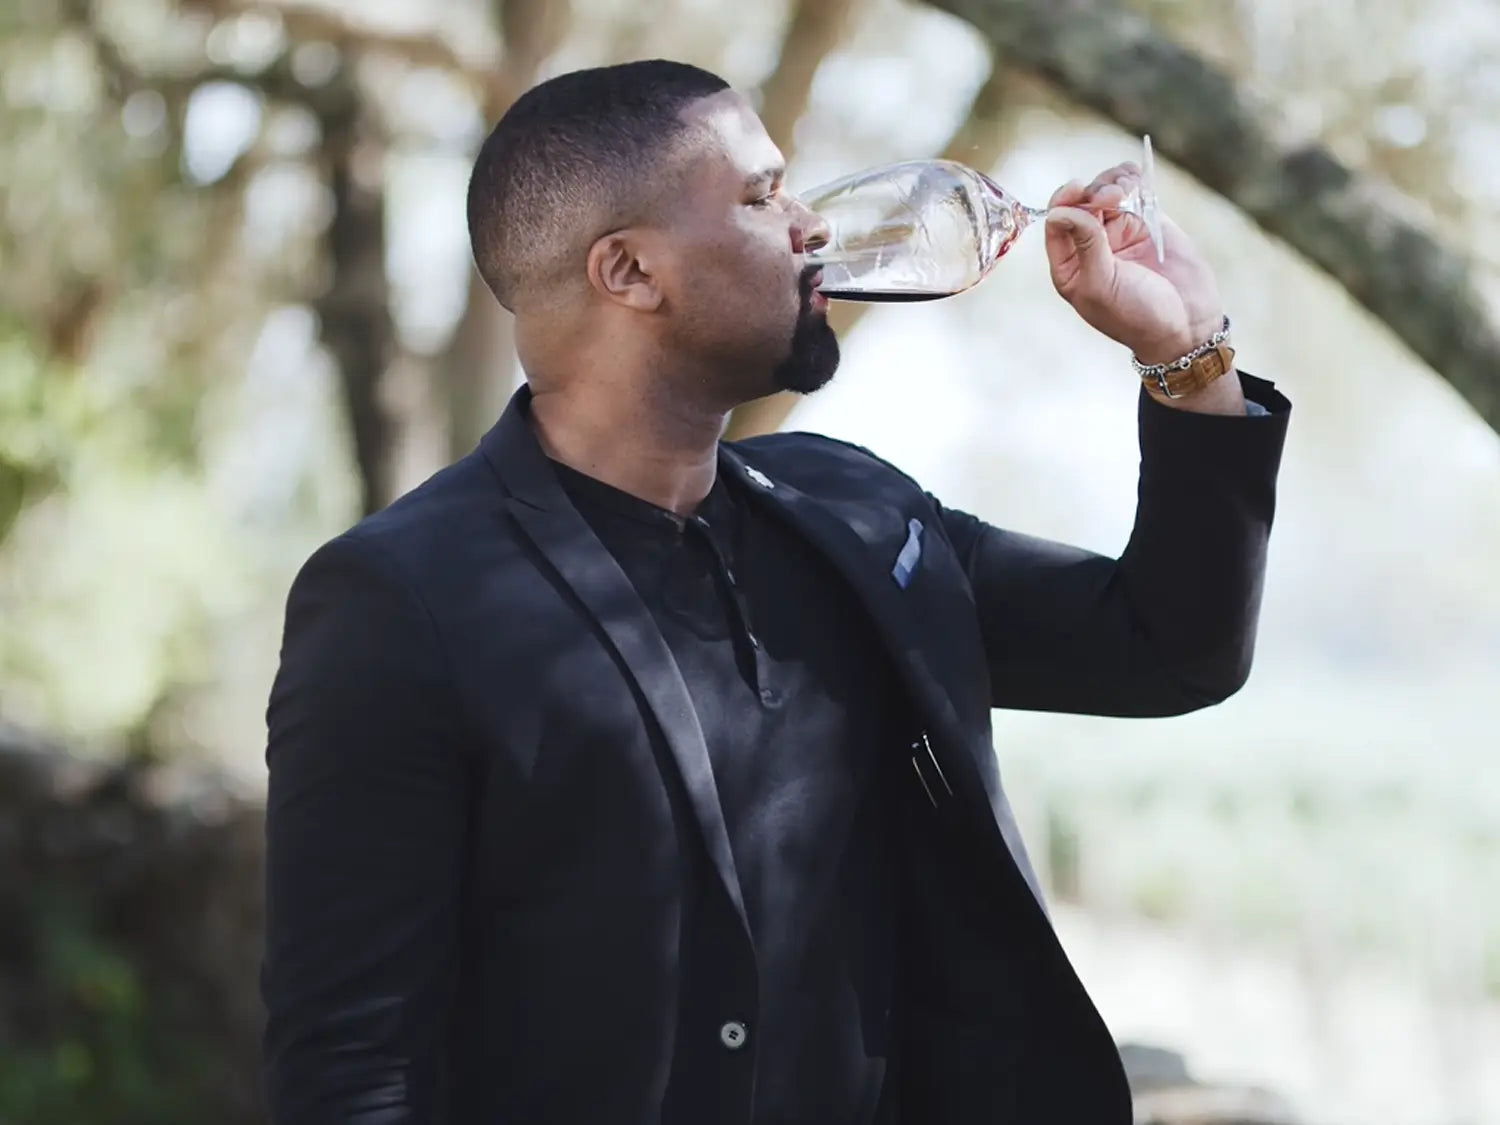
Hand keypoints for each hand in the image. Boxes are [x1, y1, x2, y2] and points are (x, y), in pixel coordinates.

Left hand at [1044, 164, 1223, 364]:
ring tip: (1127, 186)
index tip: (1078, 190)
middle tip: (1113, 195)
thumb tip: (1060, 211)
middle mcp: (1090, 246)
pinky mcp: (1147, 221)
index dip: (1064, 202)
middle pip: (1081, 202)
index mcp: (1070, 266)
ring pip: (1106, 191)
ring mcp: (1119, 232)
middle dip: (1093, 191)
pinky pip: (1134, 191)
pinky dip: (1131, 178)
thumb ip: (1085, 245)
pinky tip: (1135, 177)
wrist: (1186, 323)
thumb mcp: (1102, 284)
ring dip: (1113, 181)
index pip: (1057, 224)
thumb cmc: (1137, 314)